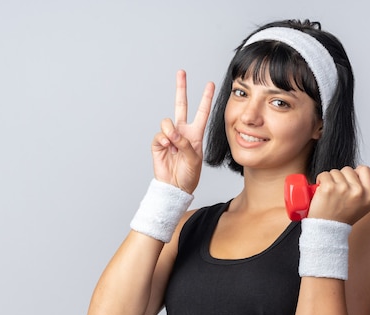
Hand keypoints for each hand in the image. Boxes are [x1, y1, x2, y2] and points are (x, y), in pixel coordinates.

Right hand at [152, 70, 214, 192]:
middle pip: (181, 105)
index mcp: (195, 134)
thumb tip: (172, 133)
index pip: (201, 112)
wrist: (175, 187)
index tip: (210, 84)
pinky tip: (167, 150)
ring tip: (174, 145)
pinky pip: (160, 135)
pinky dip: (164, 141)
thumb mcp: (195, 159)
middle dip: (181, 88)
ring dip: (171, 132)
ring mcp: (170, 137)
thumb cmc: (189, 175)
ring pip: (167, 122)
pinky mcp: (158, 143)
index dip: (206, 99)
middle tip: (182, 72)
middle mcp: (182, 132)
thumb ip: (185, 144)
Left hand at [307, 166, 369, 224]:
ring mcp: (343, 188)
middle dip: (341, 177)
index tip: (349, 179)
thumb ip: (365, 191)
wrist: (328, 229)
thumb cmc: (342, 218)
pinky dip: (320, 180)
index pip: (365, 170)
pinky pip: (324, 174)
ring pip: (335, 172)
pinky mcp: (328, 187)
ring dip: (330, 179)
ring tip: (330, 193)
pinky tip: (322, 190)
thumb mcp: (363, 206)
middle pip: (348, 170)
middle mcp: (358, 191)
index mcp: (369, 195)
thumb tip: (359, 174)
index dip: (356, 172)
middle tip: (337, 191)